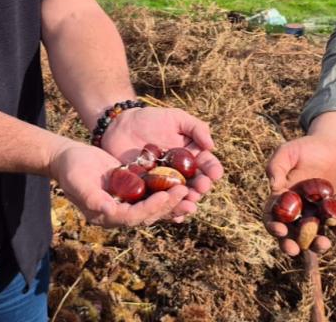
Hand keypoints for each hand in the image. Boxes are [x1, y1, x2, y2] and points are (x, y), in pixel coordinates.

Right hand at [49, 141, 187, 226]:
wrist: (69, 157)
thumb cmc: (70, 168)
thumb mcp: (77, 181)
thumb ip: (91, 196)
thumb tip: (108, 210)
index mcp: (105, 215)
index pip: (132, 216)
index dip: (149, 208)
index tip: (164, 196)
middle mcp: (118, 213)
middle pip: (147, 214)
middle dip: (167, 204)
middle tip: (185, 191)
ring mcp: (126, 202)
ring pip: (153, 206)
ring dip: (172, 200)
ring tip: (190, 190)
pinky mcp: (132, 190)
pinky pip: (152, 193)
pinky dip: (166, 189)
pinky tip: (183, 181)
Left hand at [100, 106, 223, 220]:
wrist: (120, 126)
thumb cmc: (149, 119)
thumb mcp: (175, 118)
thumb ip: (195, 127)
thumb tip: (211, 145)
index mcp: (191, 156)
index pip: (206, 165)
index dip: (212, 170)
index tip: (215, 174)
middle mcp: (181, 173)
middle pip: (195, 184)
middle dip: (201, 187)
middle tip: (201, 188)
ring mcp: (164, 184)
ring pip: (179, 196)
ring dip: (186, 202)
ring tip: (190, 203)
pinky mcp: (148, 192)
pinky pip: (159, 203)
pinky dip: (167, 210)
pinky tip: (175, 216)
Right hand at [264, 133, 335, 256]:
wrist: (333, 147)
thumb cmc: (305, 148)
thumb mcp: (287, 152)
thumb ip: (277, 166)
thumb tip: (274, 187)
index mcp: (282, 200)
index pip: (272, 218)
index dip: (273, 226)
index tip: (279, 229)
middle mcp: (298, 213)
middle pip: (292, 235)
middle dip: (291, 245)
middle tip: (293, 250)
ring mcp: (319, 216)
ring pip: (317, 238)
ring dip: (318, 245)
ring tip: (322, 244)